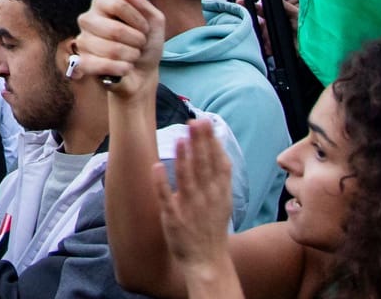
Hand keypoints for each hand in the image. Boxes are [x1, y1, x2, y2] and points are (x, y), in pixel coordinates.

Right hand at [72, 0, 165, 98]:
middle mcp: (88, 19)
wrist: (143, 72)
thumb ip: (139, 1)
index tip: (145, 27)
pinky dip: (121, 68)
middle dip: (136, 41)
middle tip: (139, 44)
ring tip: (132, 56)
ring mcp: (83, 41)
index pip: (117, 4)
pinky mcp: (83, 62)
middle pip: (114, 30)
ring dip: (131, 56)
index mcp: (102, 4)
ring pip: (111, 50)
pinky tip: (125, 67)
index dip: (137, 19)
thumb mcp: (153, 20)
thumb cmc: (146, 43)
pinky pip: (102, 65)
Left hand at [153, 120, 242, 294]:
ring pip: (187, 179)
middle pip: (204, 166)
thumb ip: (219, 175)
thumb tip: (216, 145)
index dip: (211, 142)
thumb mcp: (223, 200)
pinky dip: (162, 183)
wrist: (207, 261)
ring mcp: (190, 208)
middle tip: (194, 120)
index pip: (218, 163)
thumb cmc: (212, 226)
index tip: (204, 121)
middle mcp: (207, 199)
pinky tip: (157, 166)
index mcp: (220, 194)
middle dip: (200, 143)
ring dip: (184, 159)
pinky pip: (166, 199)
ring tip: (180, 138)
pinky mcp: (173, 219)